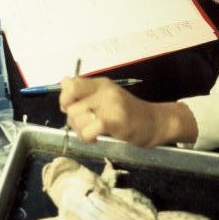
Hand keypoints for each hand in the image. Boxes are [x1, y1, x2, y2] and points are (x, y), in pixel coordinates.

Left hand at [59, 76, 197, 148]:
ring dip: (80, 131)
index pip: (72, 84)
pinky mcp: (117, 121)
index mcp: (101, 84)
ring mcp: (111, 105)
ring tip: (91, 134)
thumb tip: (63, 81)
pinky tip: (95, 138)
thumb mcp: (106, 98)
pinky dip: (87, 137)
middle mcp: (105, 91)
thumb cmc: (129, 113)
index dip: (64, 99)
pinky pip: (90, 129)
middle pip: (72, 106)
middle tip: (85, 127)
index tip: (71, 109)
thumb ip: (85, 92)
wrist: (155, 122)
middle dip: (73, 121)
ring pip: (78, 118)